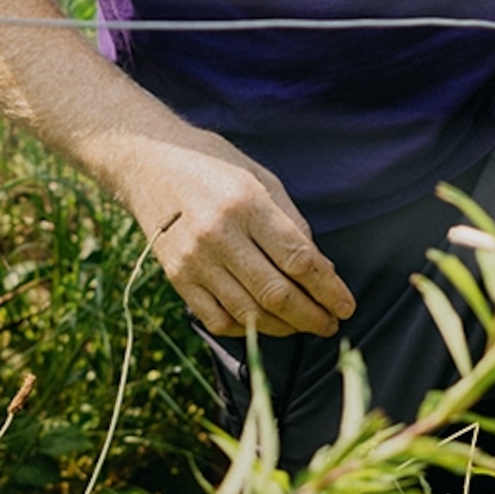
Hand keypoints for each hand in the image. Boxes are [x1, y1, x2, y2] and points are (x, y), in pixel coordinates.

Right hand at [121, 137, 354, 341]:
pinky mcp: (177, 277)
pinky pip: (217, 320)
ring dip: (284, 328)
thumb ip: (291, 223)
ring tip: (303, 326)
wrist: (148, 163)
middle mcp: (219, 235)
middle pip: (276, 293)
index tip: (346, 305)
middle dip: (312, 316)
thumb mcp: (261, 178)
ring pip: (249, 313)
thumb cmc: (214, 166)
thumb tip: (321, 269)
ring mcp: (195, 260)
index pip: (298, 259)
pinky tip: (264, 323)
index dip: (328, 289)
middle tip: (331, 324)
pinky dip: (246, 330)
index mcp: (247, 204)